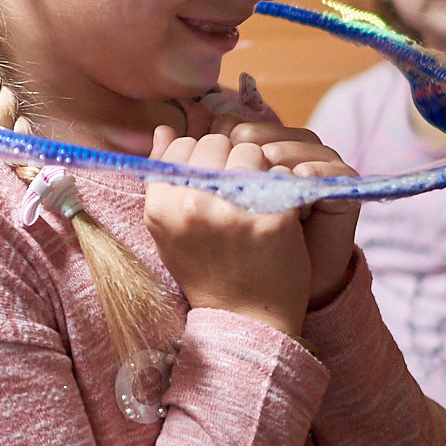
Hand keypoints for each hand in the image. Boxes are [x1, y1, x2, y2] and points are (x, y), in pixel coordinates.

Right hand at [150, 108, 362, 325]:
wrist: (243, 318)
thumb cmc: (206, 268)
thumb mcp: (171, 226)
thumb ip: (166, 175)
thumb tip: (165, 127)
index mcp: (160, 205)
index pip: (182, 145)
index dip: (203, 156)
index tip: (215, 177)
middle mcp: (190, 205)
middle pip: (217, 143)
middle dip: (232, 158)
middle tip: (240, 190)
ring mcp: (231, 211)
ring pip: (251, 151)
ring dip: (260, 168)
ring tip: (259, 199)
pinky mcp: (271, 219)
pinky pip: (281, 174)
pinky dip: (285, 187)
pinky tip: (280, 210)